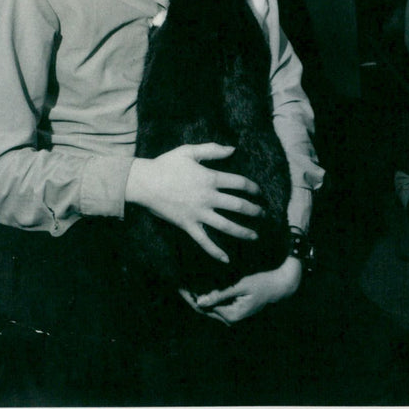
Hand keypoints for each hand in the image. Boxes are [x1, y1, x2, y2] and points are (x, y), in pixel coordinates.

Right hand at [125, 143, 262, 262]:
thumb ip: (212, 149)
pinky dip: (215, 252)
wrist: (144, 183)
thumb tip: (233, 149)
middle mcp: (208, 197)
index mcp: (210, 178)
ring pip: (226, 226)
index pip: (240, 183)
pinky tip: (226, 259)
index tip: (260, 192)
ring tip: (256, 236)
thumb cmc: (166, 164)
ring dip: (244, 232)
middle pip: (238, 206)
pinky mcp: (188, 225)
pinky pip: (204, 241)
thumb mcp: (189, 151)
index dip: (253, 188)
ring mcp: (198, 213)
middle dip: (255, 211)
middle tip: (264, 214)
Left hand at [180, 256, 301, 324]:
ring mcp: (232, 316)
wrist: (279, 286)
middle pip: (204, 309)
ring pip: (209, 307)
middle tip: (177, 285)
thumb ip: (220, 294)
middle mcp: (230, 319)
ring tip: (184, 285)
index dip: (190, 297)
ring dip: (198, 297)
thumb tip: (200, 302)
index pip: (204, 307)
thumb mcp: (241, 286)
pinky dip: (208, 296)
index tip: (178, 286)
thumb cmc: (262, 282)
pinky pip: (217, 304)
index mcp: (231, 316)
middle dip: (191, 297)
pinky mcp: (234, 311)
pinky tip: (199, 287)